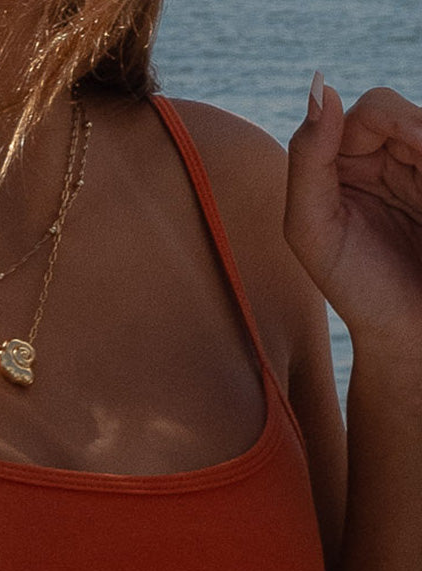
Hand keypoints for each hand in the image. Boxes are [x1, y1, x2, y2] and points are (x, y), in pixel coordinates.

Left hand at [286, 77, 421, 351]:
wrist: (406, 336)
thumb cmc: (355, 287)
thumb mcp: (313, 229)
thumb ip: (306, 159)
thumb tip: (323, 87)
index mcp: (346, 161)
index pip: (374, 110)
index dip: (394, 120)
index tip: (416, 146)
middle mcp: (388, 159)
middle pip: (412, 114)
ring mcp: (420, 172)